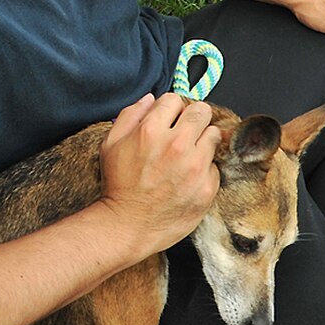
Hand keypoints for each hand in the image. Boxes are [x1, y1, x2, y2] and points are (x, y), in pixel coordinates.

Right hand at [98, 93, 221, 253]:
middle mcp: (177, 145)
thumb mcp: (110, 144)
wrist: (128, 225)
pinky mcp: (207, 187)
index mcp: (151, 131)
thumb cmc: (118, 185)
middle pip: (202, 111)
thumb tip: (150, 99)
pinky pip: (214, 166)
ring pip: (214, 135)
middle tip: (185, 132)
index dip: (170, 109)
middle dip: (192, 118)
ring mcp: (195, 167)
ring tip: (187, 155)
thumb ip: (130, 115)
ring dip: (202, 140)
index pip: (175, 100)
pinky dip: (204, 169)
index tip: (169, 120)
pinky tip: (188, 177)